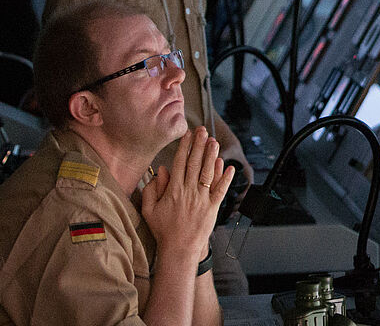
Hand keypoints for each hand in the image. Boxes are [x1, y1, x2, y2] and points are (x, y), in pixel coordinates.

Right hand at [141, 128, 233, 260]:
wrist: (179, 249)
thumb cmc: (163, 230)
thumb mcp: (149, 210)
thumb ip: (153, 189)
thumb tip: (161, 171)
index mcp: (173, 191)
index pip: (180, 163)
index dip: (185, 147)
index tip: (188, 134)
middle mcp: (189, 192)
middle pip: (195, 164)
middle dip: (199, 145)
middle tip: (203, 131)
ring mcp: (202, 199)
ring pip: (208, 173)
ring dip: (212, 156)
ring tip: (214, 142)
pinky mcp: (213, 208)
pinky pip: (220, 190)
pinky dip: (226, 178)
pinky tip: (229, 166)